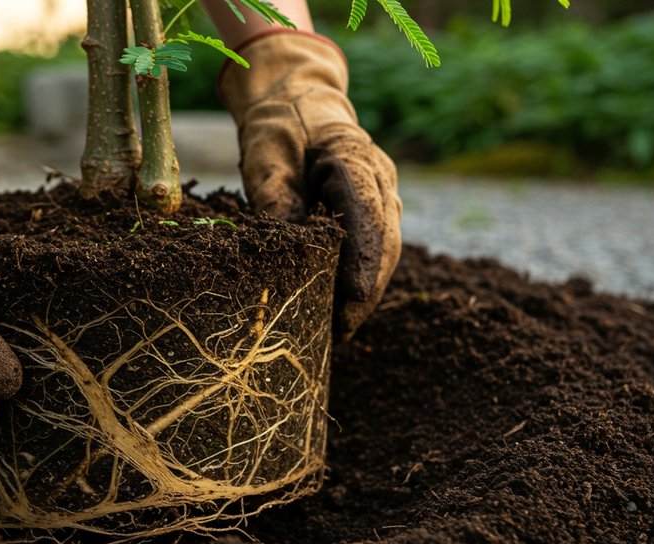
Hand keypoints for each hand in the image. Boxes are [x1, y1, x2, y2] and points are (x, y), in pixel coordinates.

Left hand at [219, 30, 401, 337]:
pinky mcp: (375, 211)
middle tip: (342, 330)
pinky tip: (342, 310)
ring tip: (340, 330)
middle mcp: (380, 179)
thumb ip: (274, 196)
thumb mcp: (266, 155)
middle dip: (367, 289)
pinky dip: (362, 280)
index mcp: (356, 157)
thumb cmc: (280, 127)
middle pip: (385, 240)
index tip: (353, 298)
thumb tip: (281, 246)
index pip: (367, 213)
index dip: (363, 258)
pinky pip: (376, 249)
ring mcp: (384, 195)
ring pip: (386, 250)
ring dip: (367, 291)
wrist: (298, 103)